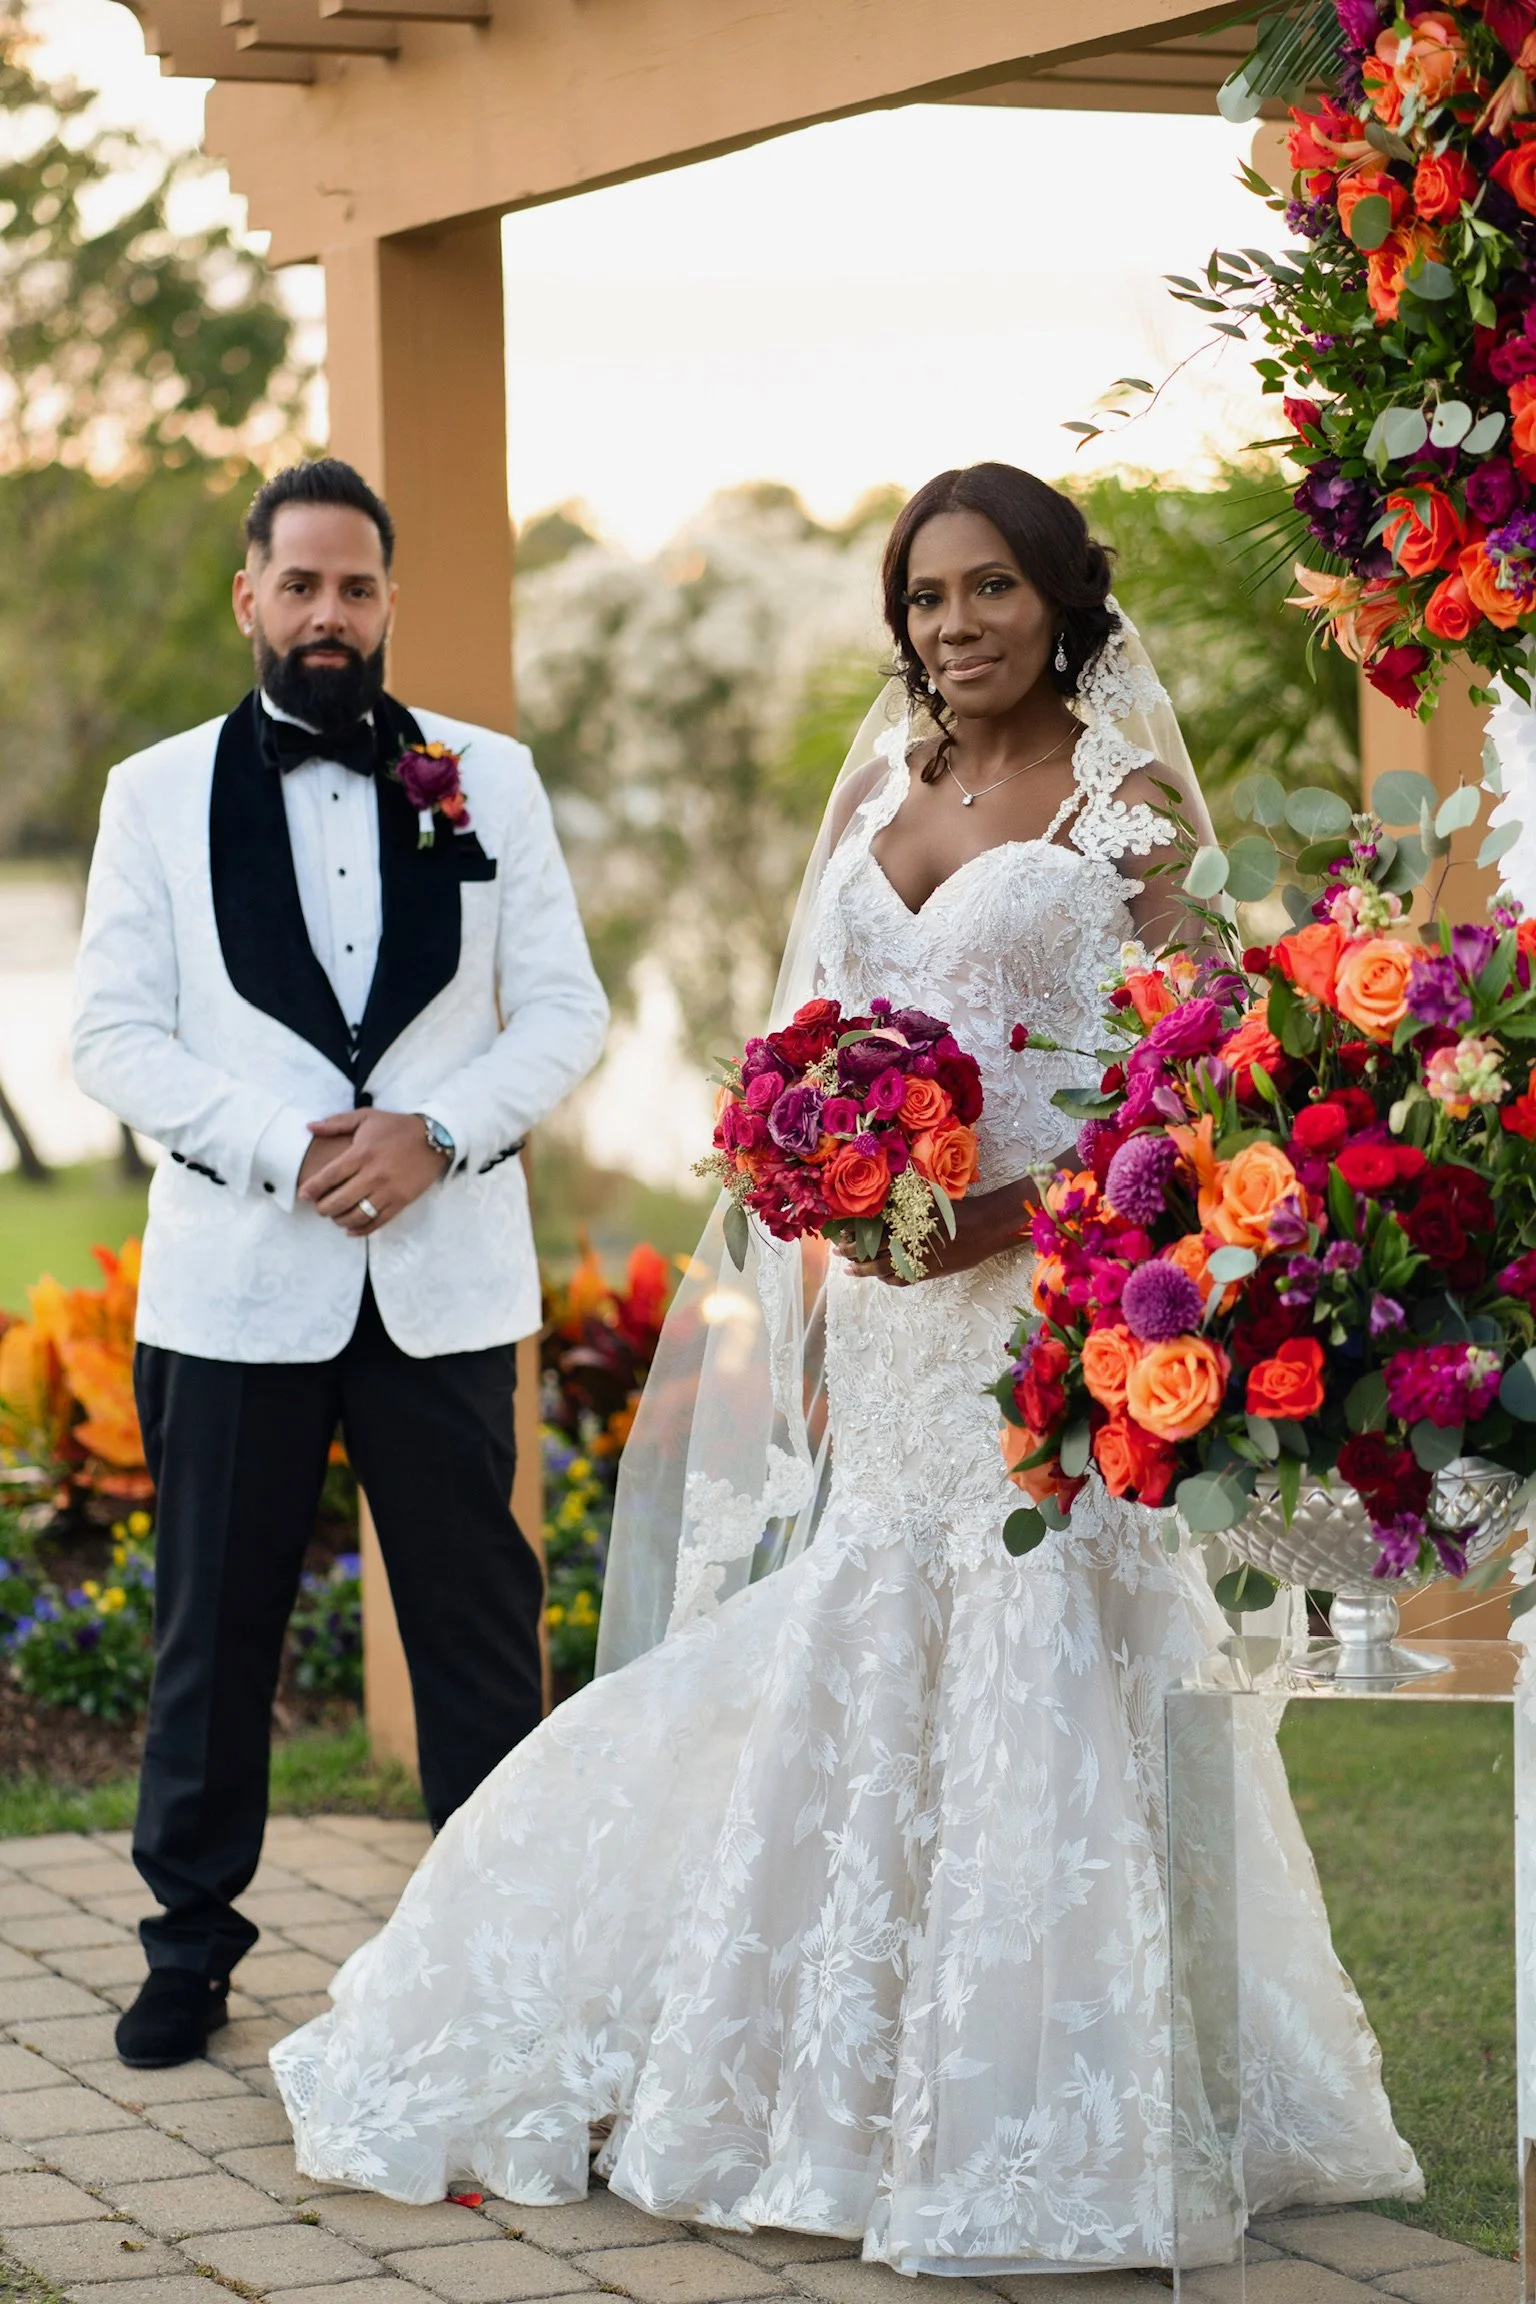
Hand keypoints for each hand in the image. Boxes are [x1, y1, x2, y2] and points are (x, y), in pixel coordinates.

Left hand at [299, 1108, 449, 1234]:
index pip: (330, 1176)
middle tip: (319, 1207)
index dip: (313, 1188)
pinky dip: (361, 1230)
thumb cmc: (397, 1127)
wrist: (435, 1139)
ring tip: (335, 1217)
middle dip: (323, 1208)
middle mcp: (374, 1175)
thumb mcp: (366, 1116)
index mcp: (362, 1153)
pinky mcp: (401, 1202)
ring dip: (340, 1220)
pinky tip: (350, 1229)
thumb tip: (309, 1127)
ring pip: (357, 1215)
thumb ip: (336, 1122)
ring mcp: (388, 1191)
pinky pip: (377, 1222)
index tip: (303, 1195)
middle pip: (340, 1201)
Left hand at [837, 1178, 1036, 1285]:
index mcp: (905, 1220)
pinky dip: (888, 1279)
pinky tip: (880, 1277)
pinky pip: (901, 1279)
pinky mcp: (927, 1272)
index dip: (853, 1232)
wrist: (984, 1227)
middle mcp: (907, 1241)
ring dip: (864, 1269)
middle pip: (871, 1249)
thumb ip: (904, 1196)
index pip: (870, 1228)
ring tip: (850, 1269)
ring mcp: (916, 1258)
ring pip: (882, 1268)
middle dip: (852, 1251)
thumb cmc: (957, 1209)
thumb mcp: (927, 1197)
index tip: (840, 1232)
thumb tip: (884, 1192)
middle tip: (839, 1251)